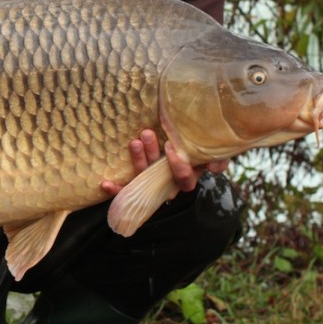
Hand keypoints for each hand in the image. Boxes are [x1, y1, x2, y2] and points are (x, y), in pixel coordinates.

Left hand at [100, 129, 230, 195]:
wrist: (189, 146)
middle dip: (151, 156)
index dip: (178, 167)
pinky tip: (105, 184)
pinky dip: (116, 189)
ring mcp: (152, 182)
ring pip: (143, 175)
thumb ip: (218, 158)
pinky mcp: (138, 183)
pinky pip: (126, 189)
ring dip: (138, 159)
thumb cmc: (198, 150)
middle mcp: (168, 182)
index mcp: (186, 176)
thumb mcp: (211, 152)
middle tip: (146, 134)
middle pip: (159, 177)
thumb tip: (214, 167)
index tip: (170, 146)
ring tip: (134, 141)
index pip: (184, 179)